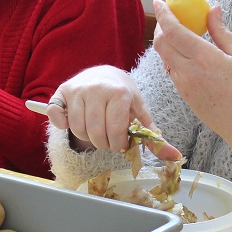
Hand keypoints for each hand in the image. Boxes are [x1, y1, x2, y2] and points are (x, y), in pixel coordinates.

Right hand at [46, 65, 180, 158]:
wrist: (105, 73)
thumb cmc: (124, 96)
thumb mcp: (140, 112)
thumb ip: (154, 137)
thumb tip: (174, 158)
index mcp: (119, 93)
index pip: (115, 130)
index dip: (118, 143)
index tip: (120, 143)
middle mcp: (97, 88)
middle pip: (96, 132)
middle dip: (104, 143)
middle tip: (108, 140)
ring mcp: (78, 90)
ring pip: (77, 128)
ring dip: (87, 136)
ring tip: (96, 130)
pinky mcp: (62, 92)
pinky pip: (56, 115)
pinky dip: (62, 124)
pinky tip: (72, 122)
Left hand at [151, 0, 231, 153]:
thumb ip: (221, 31)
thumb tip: (212, 8)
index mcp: (205, 59)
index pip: (174, 31)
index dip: (164, 14)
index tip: (160, 1)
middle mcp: (189, 72)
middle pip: (161, 43)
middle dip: (161, 26)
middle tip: (170, 15)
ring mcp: (183, 85)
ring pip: (164, 57)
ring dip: (166, 41)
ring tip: (180, 31)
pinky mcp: (183, 95)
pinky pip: (171, 70)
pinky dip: (172, 56)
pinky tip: (186, 52)